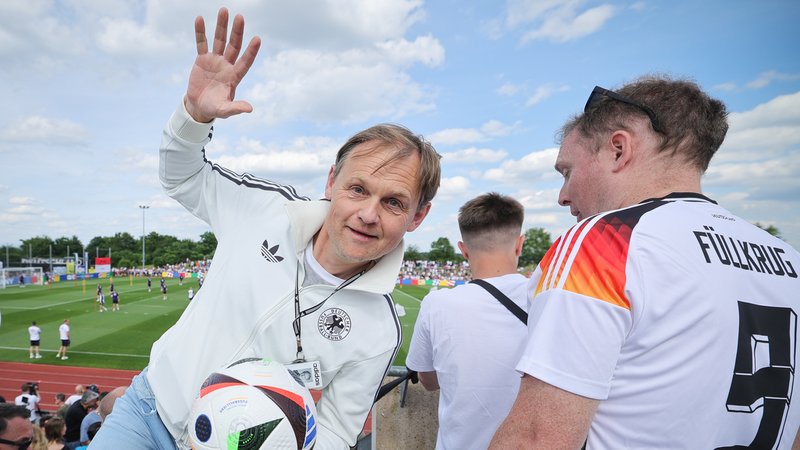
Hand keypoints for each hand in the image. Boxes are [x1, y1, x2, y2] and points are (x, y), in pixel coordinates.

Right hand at [184, 7, 261, 122]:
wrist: (199, 106)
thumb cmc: (214, 109)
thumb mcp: (224, 110)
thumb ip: (235, 108)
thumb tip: (250, 109)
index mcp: (234, 76)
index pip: (245, 61)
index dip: (251, 51)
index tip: (257, 39)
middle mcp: (227, 65)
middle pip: (234, 45)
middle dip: (237, 32)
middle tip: (240, 17)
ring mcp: (215, 60)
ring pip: (219, 40)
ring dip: (221, 26)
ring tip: (224, 10)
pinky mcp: (202, 59)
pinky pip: (201, 43)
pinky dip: (200, 32)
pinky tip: (200, 19)